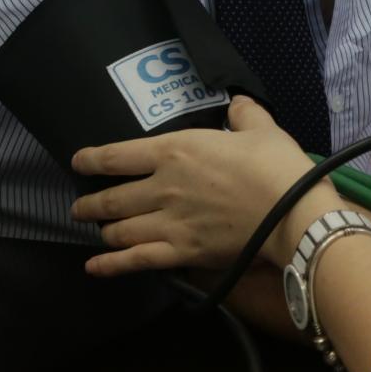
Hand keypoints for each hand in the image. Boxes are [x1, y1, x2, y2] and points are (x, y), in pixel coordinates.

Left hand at [71, 96, 339, 276]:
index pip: (117, 155)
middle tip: (80, 206)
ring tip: (98, 231)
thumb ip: (244, 114)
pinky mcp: (181, 253)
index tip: (78, 162)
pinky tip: (93, 268)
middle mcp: (162, 188)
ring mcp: (168, 223)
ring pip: (119, 231)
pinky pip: (136, 261)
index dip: (91, 159)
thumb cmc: (276, 166)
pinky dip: (110, 266)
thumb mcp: (262, 128)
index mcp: (175, 151)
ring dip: (103, 231)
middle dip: (90, 204)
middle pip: (111, 198)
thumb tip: (237, 103)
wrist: (292, 214)